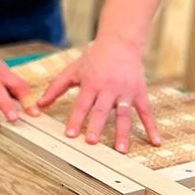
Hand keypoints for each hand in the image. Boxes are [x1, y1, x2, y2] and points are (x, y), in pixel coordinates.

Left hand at [36, 35, 159, 151]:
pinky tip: (155, 142)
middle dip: (96, 126)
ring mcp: (125, 92)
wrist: (119, 43)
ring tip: (120, 150)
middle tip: (91, 142)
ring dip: (122, 133)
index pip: (82, 104)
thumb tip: (39, 105)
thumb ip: (55, 88)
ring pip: (124, 115)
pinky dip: (151, 127)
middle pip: (101, 110)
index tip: (70, 134)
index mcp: (91, 83)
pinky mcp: (139, 93)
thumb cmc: (93, 59)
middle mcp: (108, 88)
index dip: (75, 119)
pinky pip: (146, 112)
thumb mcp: (72, 71)